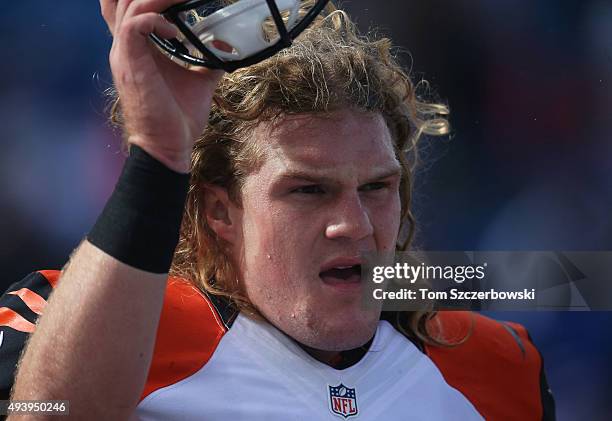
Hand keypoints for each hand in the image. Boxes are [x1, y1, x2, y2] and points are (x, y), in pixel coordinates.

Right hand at [100, 0, 223, 171]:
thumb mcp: (199, 80)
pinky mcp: (130, 64)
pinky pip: (134, 26)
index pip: (127, 6)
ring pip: (129, 5)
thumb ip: (208, 59)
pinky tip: (175, 32)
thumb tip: (226, 45)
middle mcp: (126, 46)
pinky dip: (155, 20)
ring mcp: (125, 54)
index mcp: (138, 47)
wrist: (169, 145)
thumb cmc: (178, 117)